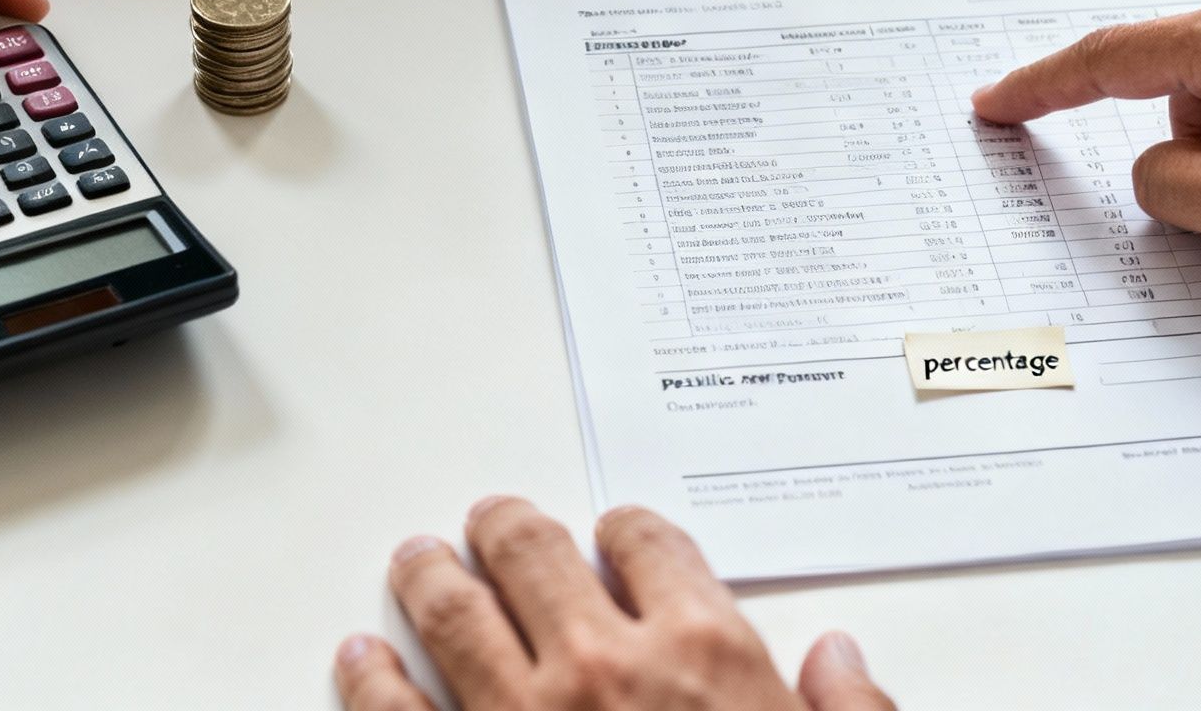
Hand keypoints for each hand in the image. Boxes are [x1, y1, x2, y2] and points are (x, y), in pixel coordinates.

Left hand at [335, 497, 894, 710]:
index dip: (624, 532)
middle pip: (532, 553)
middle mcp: (603, 669)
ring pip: (453, 611)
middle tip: (491, 524)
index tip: (612, 537)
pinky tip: (362, 659)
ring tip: (419, 561)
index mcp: (704, 656)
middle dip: (506, 528)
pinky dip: (371, 677)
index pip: (648, 544)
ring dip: (431, 575)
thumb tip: (838, 660)